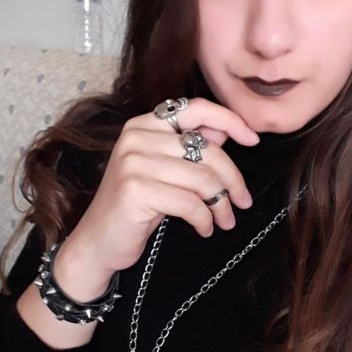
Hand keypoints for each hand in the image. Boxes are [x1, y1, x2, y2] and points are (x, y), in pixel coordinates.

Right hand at [54, 98, 258, 296]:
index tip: (252, 140)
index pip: (196, 109)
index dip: (229, 120)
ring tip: (223, 221)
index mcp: (143, 124)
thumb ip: (190, 146)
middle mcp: (136, 137)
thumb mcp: (163, 170)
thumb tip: (227, 130)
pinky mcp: (135, 190)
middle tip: (242, 201)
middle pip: (207, 150)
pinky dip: (204, 219)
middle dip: (233, 179)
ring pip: (202, 179)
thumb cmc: (135, 206)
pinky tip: (204, 228)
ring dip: (221, 205)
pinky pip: (190, 202)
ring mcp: (133, 162)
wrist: (98, 242)